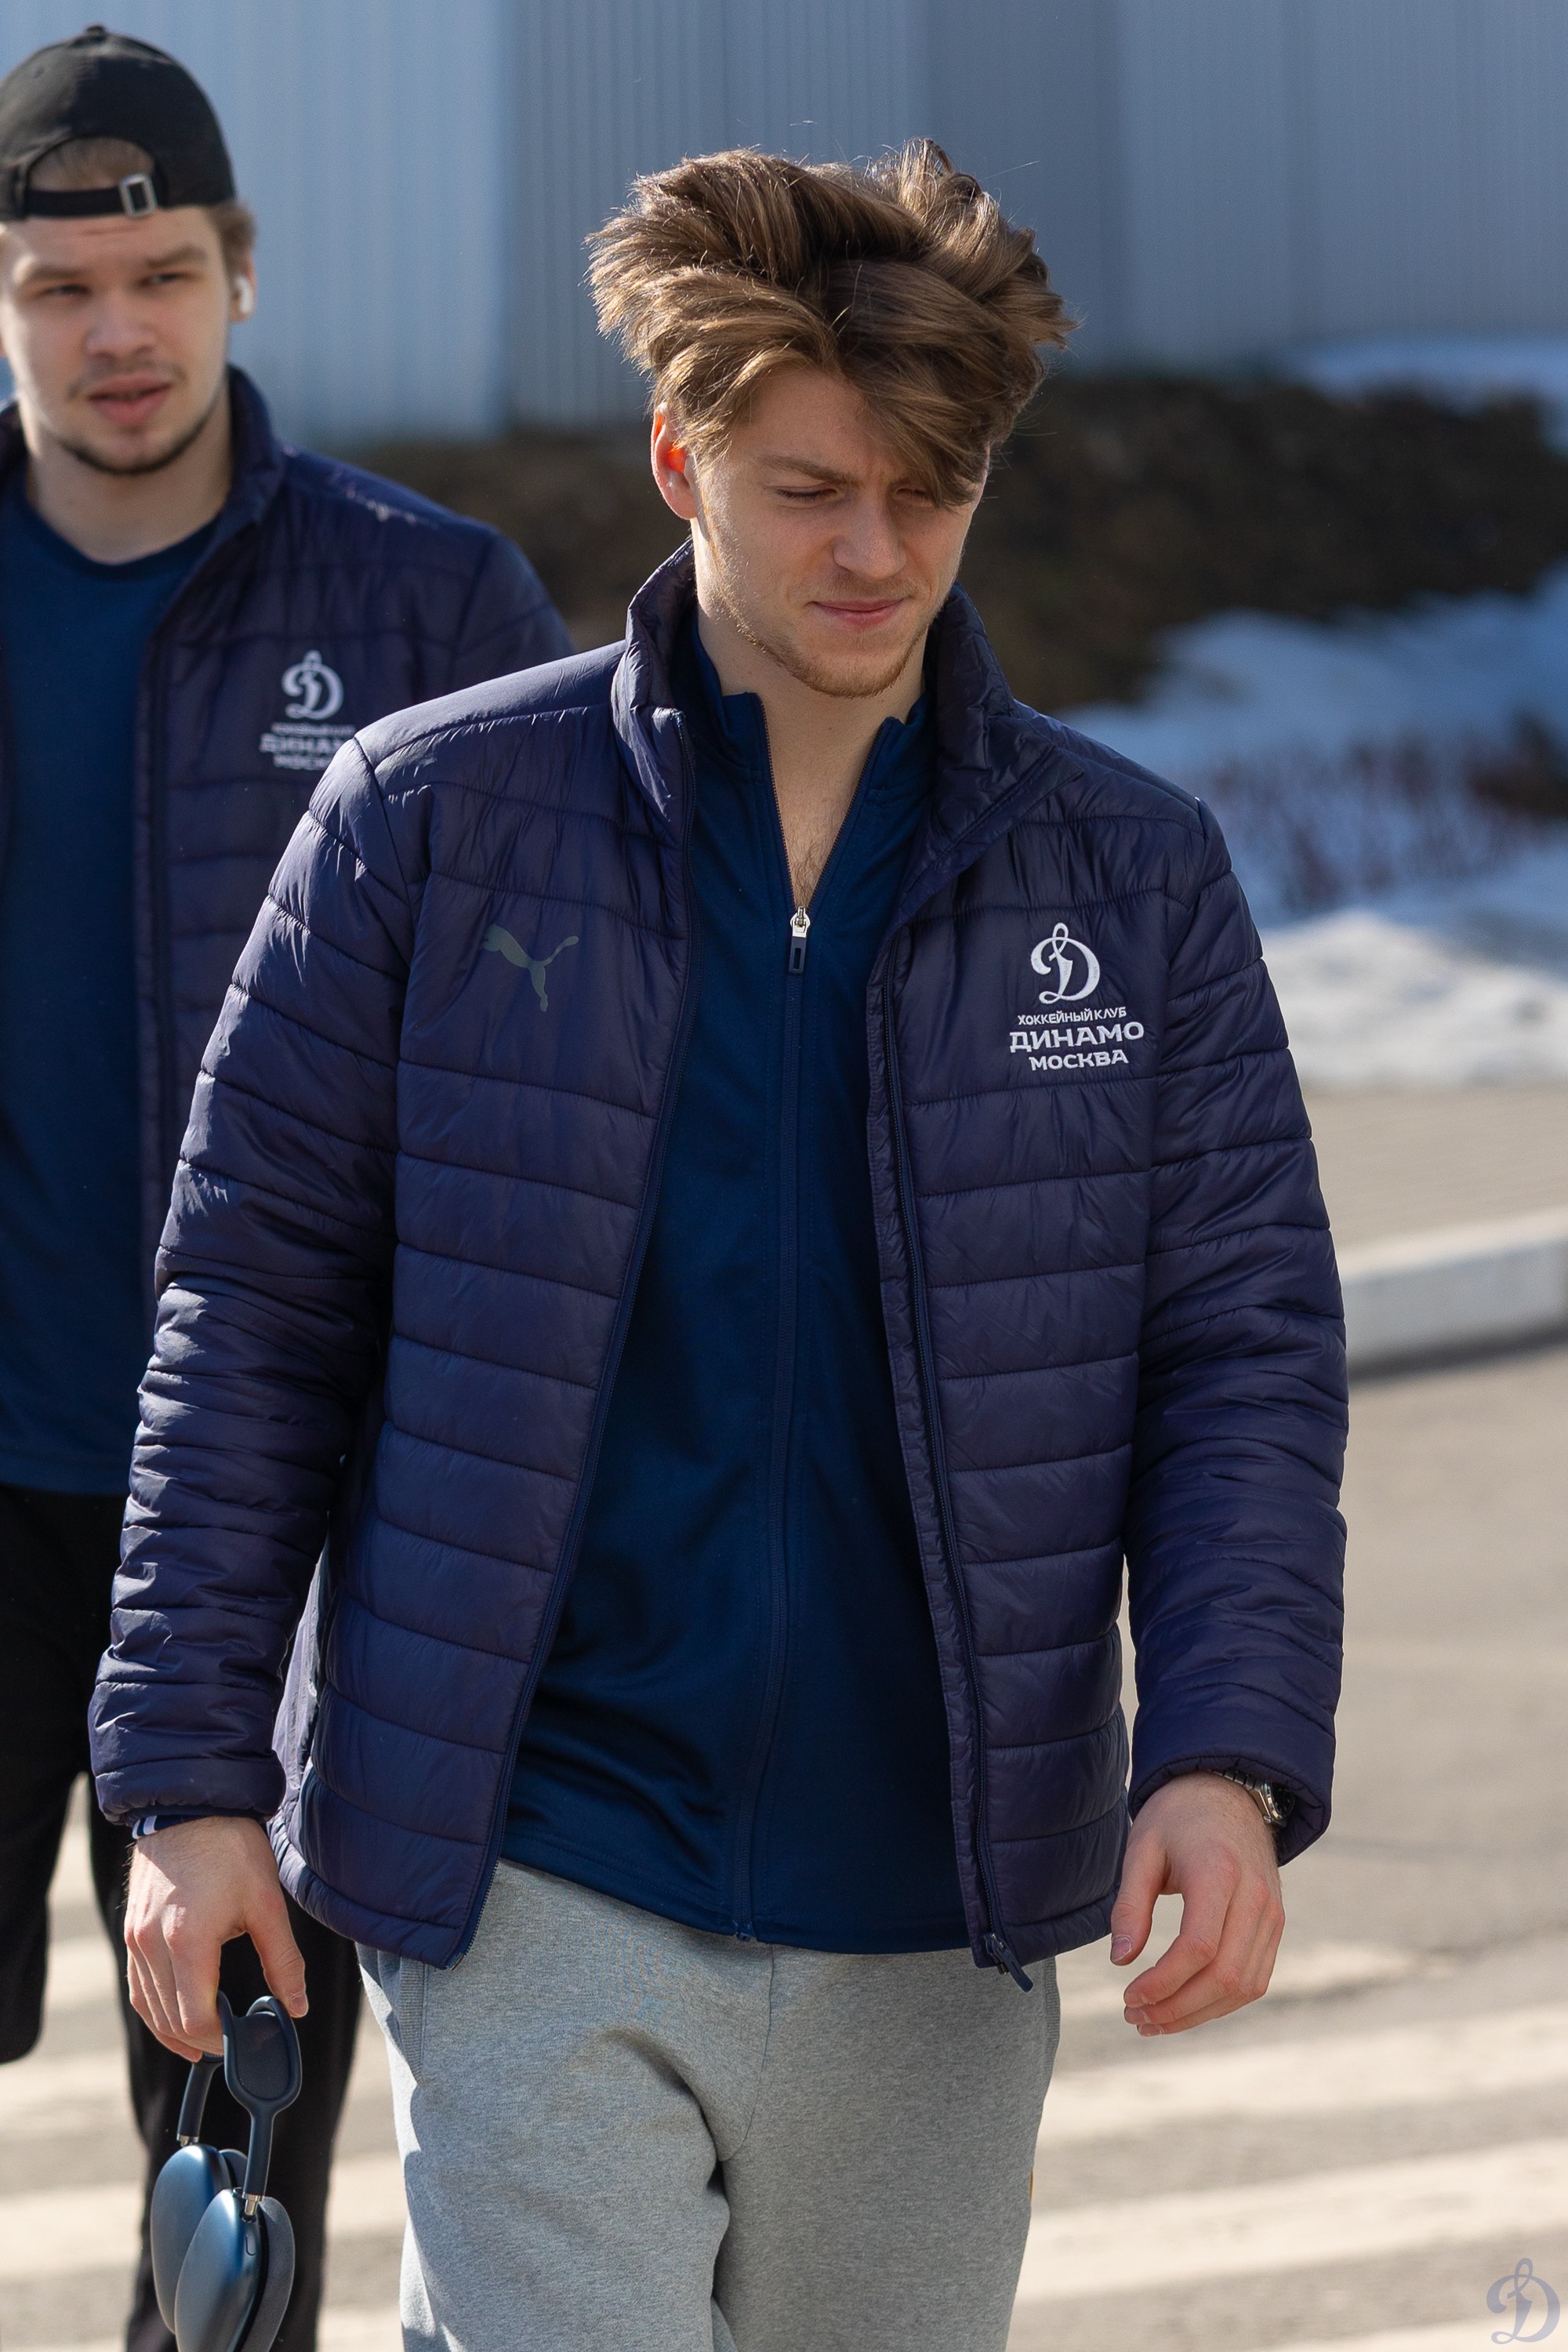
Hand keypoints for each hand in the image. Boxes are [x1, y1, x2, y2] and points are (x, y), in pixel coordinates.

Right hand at [124, 1816, 307, 2059]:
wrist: (191, 1804)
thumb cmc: (232, 1848)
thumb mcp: (267, 1903)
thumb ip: (283, 1960)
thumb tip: (297, 2007)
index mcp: (188, 1941)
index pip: (195, 2017)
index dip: (219, 2039)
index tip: (243, 2042)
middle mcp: (152, 1944)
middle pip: (169, 2019)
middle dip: (200, 2041)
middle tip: (231, 2046)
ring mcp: (135, 1938)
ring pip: (148, 2007)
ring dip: (174, 2032)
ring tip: (206, 2043)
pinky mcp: (131, 1930)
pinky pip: (137, 1985)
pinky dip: (155, 2008)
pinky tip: (177, 2015)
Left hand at [1108, 1772, 1283, 2035]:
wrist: (1227, 1791)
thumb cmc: (1177, 1818)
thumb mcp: (1142, 1848)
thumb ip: (1130, 1904)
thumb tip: (1120, 1960)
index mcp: (1218, 1872)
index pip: (1199, 1946)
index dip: (1163, 1982)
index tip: (1128, 1996)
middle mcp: (1255, 1897)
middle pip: (1224, 1975)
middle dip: (1177, 2008)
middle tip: (1134, 2018)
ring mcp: (1272, 1914)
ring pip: (1244, 1986)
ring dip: (1198, 2014)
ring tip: (1153, 2021)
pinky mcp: (1275, 1925)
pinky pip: (1254, 1979)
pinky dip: (1221, 2002)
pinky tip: (1185, 2006)